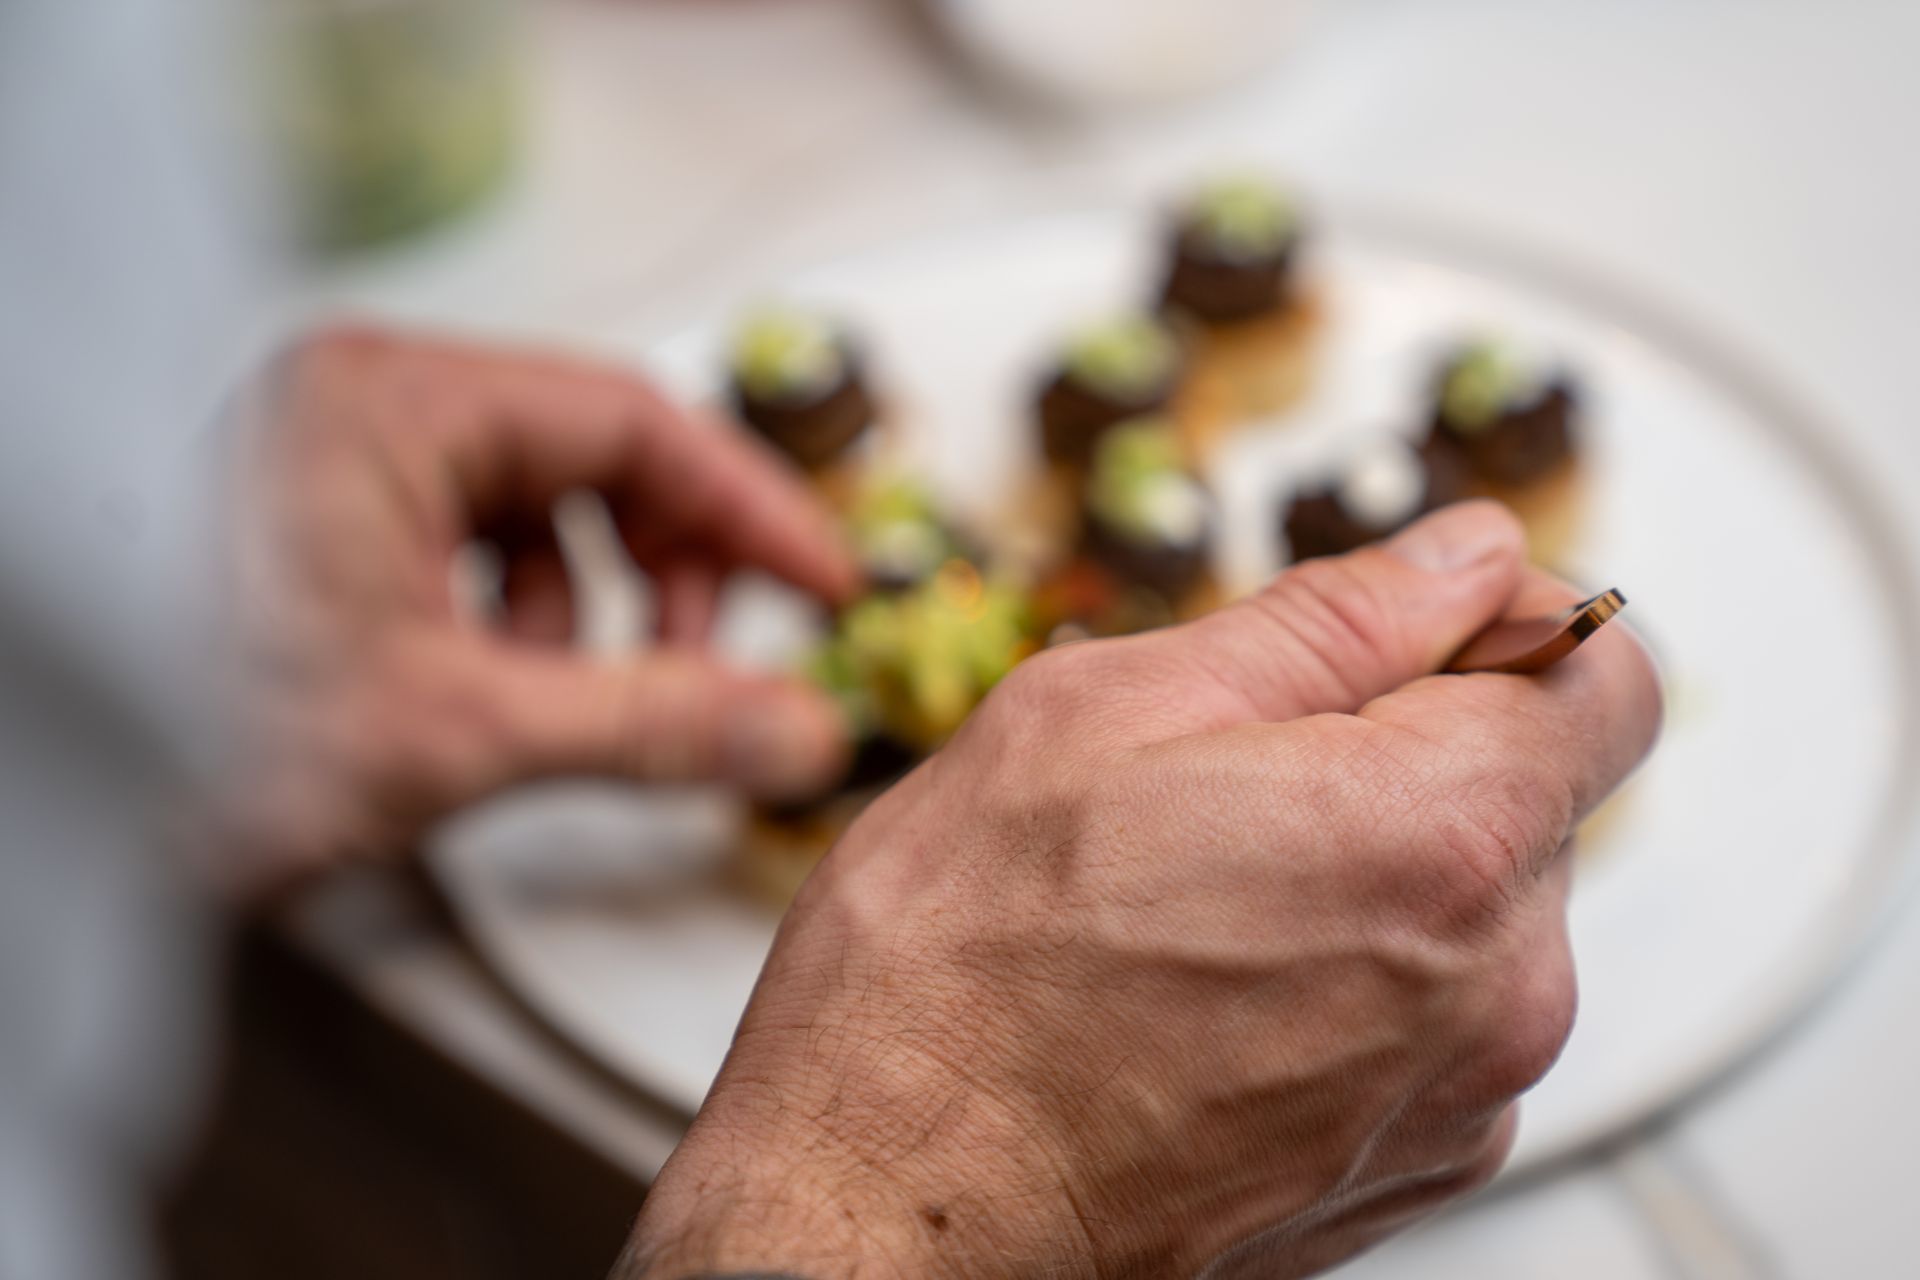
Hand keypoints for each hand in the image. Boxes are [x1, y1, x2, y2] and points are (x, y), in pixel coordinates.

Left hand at [217, 325, 858, 893]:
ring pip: (530, 509)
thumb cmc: (182, 736)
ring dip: (586, 609)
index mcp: (391, 401)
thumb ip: (655, 723)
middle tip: (710, 665)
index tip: (823, 577)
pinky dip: (512, 622)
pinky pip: (465, 546)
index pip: (634, 420)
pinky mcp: (313, 528)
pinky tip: (496, 694)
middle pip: (588, 460)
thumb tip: (792, 726)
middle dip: (663, 572)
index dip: (750, 509)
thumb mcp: (459, 730)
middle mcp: (357, 405)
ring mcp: (329, 463)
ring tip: (573, 699)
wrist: (35, 812)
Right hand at [624, 501, 1660, 1278]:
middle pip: (1528, 796)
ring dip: (1367, 868)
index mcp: (1439, 836)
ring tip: (1190, 895)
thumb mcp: (1109, 709)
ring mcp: (1457, 1097)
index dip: (1510, 624)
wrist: (886, 1203)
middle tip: (1223, 771)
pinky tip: (1203, 986)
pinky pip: (1429, 1021)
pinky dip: (1350, 979)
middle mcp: (1491, 987)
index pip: (1606, 675)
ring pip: (1470, 912)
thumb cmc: (959, 974)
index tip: (1408, 632)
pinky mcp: (1408, 1167)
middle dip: (1405, 749)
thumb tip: (1462, 557)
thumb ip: (1332, 619)